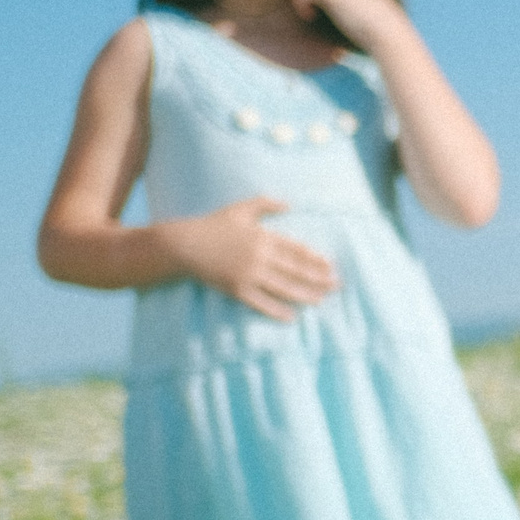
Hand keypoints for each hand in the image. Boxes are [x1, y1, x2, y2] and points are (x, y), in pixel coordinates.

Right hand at [169, 197, 339, 320]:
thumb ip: (265, 204)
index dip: (315, 259)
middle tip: (336, 285)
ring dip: (304, 295)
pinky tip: (291, 317)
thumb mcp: (240, 210)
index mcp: (262, 237)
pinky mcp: (236, 289)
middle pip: (295, 270)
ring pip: (283, 288)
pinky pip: (261, 303)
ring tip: (321, 300)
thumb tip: (289, 203)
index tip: (331, 265)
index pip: (296, 250)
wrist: (183, 245)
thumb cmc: (212, 225)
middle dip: (317, 278)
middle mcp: (259, 256)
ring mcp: (248, 274)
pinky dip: (277, 311)